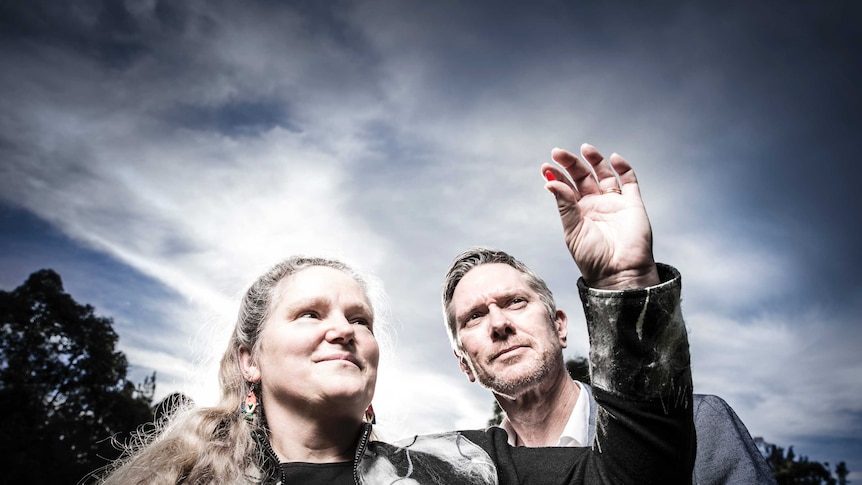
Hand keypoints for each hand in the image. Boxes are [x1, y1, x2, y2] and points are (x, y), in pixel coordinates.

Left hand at [542, 143, 658, 289]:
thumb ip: (564, 204)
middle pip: (583, 177)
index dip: (557, 176)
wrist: (619, 273)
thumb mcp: (573, 230)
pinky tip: (613, 158)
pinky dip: (623, 168)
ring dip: (595, 160)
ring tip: (585, 148)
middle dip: (571, 164)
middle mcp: (595, 204)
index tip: (547, 166)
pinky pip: (629, 181)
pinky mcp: (632, 203)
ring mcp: (614, 202)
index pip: (566, 187)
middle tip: (559, 153)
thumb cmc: (593, 258)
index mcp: (578, 212)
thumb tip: (550, 182)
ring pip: (604, 174)